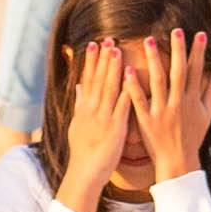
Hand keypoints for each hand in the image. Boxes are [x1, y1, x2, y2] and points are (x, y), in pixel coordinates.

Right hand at [52, 35, 135, 210]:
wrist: (85, 173)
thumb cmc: (83, 151)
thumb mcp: (78, 125)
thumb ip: (80, 103)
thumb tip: (78, 86)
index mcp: (85, 108)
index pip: (88, 80)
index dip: (91, 61)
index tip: (94, 43)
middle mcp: (93, 109)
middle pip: (98, 79)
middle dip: (103, 59)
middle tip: (108, 39)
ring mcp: (104, 117)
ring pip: (109, 88)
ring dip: (113, 69)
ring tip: (117, 50)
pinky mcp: (115, 127)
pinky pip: (123, 106)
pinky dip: (127, 91)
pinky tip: (132, 78)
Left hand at [129, 28, 210, 179]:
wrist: (178, 163)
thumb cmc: (193, 138)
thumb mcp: (206, 115)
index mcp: (193, 101)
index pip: (197, 71)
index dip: (198, 52)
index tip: (200, 34)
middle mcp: (178, 103)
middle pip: (178, 72)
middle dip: (178, 50)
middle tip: (175, 30)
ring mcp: (162, 111)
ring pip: (158, 81)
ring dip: (154, 60)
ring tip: (149, 41)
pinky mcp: (146, 120)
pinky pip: (139, 100)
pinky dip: (133, 85)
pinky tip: (128, 69)